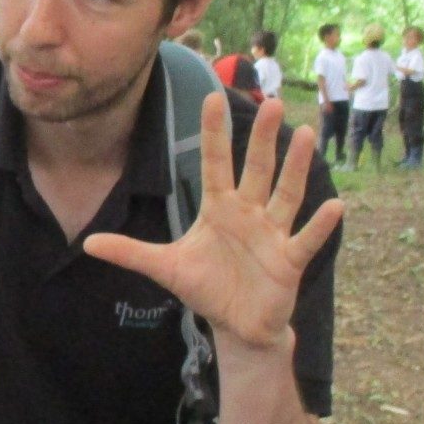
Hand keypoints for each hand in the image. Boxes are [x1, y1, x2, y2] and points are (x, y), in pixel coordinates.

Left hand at [84, 95, 342, 351]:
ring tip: (306, 133)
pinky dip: (320, 225)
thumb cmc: (206, 288)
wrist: (237, 326)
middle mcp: (248, 214)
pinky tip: (335, 205)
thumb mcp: (165, 268)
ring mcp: (272, 234)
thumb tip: (88, 243)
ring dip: (296, 166)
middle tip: (269, 102)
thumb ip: (130, 252)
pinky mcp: (289, 261)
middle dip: (262, 139)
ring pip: (286, 195)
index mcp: (219, 208)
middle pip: (256, 170)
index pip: (215, 164)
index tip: (213, 97)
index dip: (214, 133)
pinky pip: (306, 239)